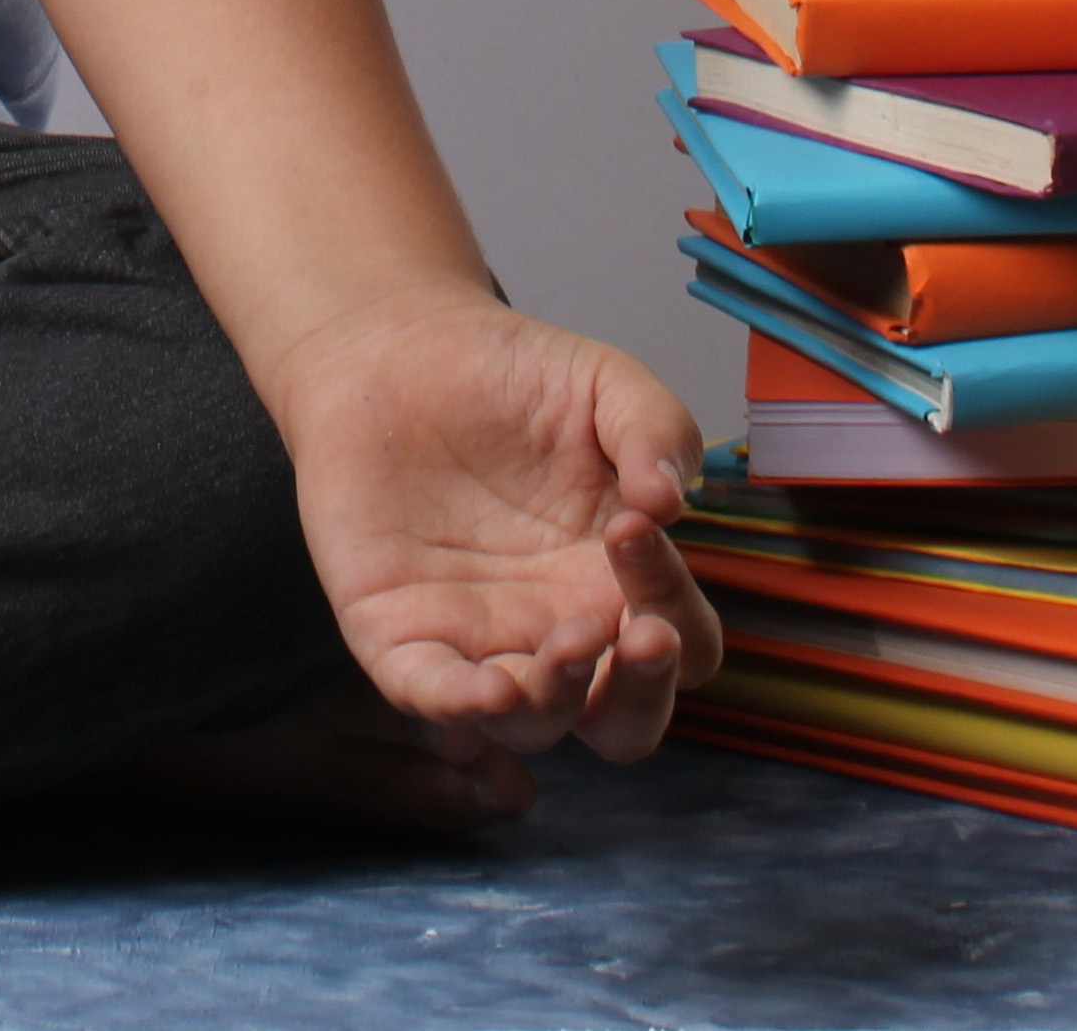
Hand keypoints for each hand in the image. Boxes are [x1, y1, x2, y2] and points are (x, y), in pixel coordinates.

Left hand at [272, 294, 725, 767]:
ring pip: (535, 726)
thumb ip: (657, 429)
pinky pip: (431, 698)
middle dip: (640, 694)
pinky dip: (461, 710)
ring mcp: (479, 643)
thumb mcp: (604, 386)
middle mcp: (557, 629)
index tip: (636, 528)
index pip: (682, 641)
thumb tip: (673, 500)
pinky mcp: (398, 637)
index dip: (676, 605)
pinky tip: (488, 690)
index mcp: (617, 584)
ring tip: (565, 644)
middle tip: (637, 635)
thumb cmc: (510, 376)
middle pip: (624, 721)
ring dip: (559, 700)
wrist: (394, 351)